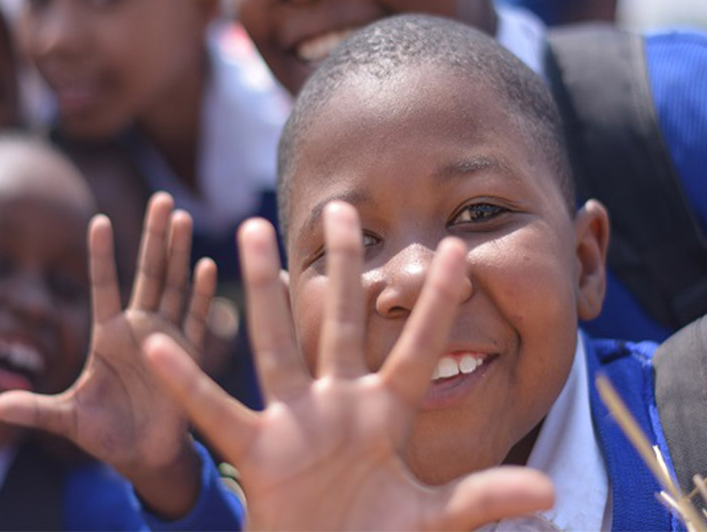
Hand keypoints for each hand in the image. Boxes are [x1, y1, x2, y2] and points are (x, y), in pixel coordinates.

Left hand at [0, 192, 215, 517]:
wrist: (145, 455)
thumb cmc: (104, 433)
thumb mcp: (67, 418)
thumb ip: (37, 409)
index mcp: (108, 334)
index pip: (104, 284)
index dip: (101, 255)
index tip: (98, 220)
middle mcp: (140, 327)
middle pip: (148, 272)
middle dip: (155, 235)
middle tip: (162, 198)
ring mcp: (166, 336)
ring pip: (174, 285)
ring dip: (179, 252)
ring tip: (182, 218)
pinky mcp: (189, 353)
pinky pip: (195, 318)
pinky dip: (200, 292)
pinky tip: (204, 266)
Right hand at [144, 202, 553, 530]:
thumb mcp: (432, 520)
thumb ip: (480, 499)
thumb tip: (546, 496)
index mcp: (385, 414)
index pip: (418, 346)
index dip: (439, 302)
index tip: (457, 249)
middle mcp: (338, 404)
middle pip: (339, 322)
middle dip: (340, 266)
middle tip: (340, 206)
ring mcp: (296, 422)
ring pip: (278, 345)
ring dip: (266, 292)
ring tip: (252, 232)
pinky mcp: (258, 453)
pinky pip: (218, 411)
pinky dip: (191, 382)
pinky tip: (160, 345)